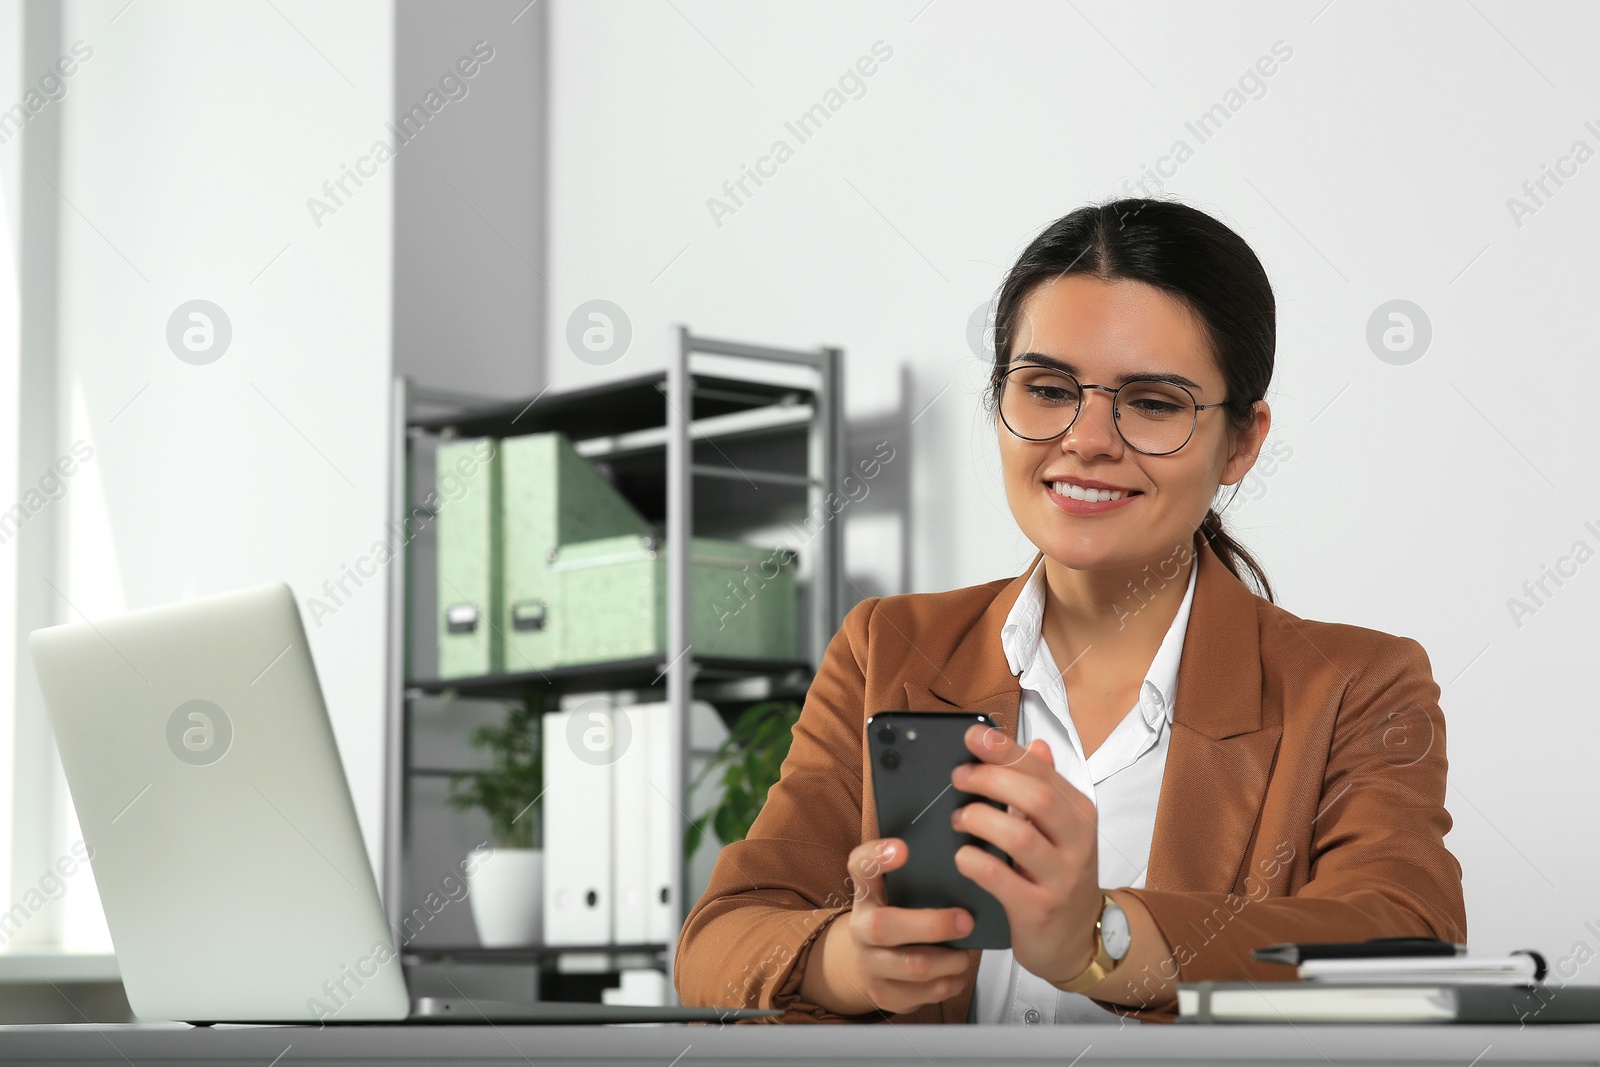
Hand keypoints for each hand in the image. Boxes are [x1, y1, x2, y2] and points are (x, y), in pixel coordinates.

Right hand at [799, 837, 974, 1015]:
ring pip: (914, 966)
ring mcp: (868, 964)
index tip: (902, 849)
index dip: (877, 856)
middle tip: (967, 921)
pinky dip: (950, 982)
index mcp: (867, 893)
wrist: (873, 961)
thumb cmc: (899, 917)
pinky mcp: (883, 994)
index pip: (861, 866)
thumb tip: (969, 858)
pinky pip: (924, 994)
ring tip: (964, 952)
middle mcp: (860, 928)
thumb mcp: (899, 892)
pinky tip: (954, 972)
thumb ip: (920, 874)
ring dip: (950, 959)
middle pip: (884, 927)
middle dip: (933, 925)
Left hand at [950, 723, 1103, 986]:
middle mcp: (1076, 843)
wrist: (1077, 941)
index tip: (973, 737)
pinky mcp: (1039, 910)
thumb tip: (1035, 743)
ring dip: (980, 820)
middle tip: (958, 778)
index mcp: (1078, 814)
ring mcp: (1060, 878)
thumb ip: (1044, 786)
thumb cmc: (1058, 876)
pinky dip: (976, 862)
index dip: (1005, 751)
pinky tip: (963, 856)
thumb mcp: (1058, 830)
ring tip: (959, 819)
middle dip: (991, 780)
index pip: (1042, 771)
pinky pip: (1001, 879)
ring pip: (1019, 836)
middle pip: (1035, 797)